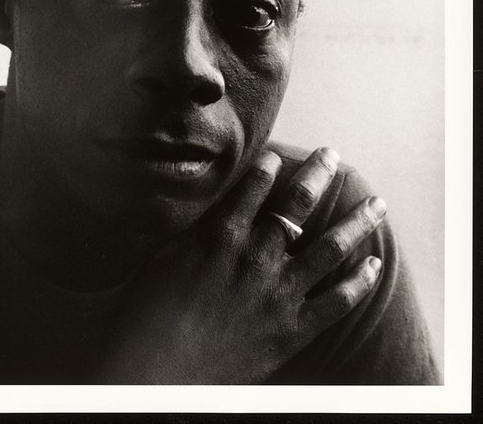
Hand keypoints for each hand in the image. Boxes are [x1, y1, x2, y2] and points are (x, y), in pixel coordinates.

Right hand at [95, 147, 384, 383]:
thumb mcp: (166, 256)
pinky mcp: (292, 330)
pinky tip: (373, 264)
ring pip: (330, 247)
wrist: (158, 371)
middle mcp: (257, 256)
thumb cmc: (150, 313)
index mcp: (222, 235)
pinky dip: (359, 282)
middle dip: (319, 174)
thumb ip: (196, 230)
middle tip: (332, 155)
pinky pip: (337, 303)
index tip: (281, 156)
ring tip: (376, 203)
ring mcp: (279, 293)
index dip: (271, 166)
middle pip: (298, 204)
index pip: (255, 186)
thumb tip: (211, 208)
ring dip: (357, 222)